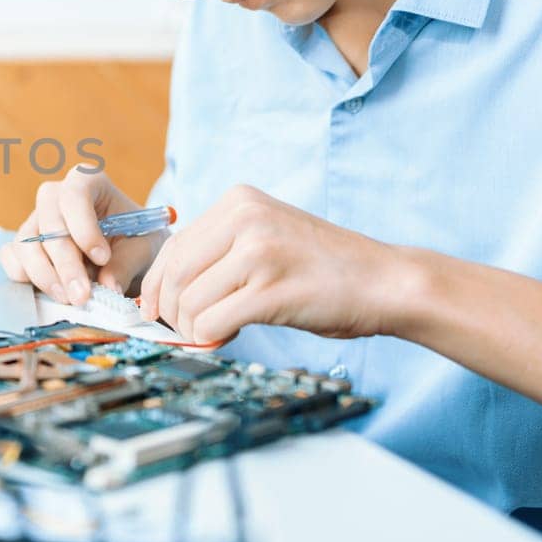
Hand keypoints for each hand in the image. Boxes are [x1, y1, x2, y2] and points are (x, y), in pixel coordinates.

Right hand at [0, 167, 160, 304]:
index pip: (75, 195)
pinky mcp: (22, 245)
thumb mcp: (142, 249)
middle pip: (49, 224)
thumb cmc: (134, 241)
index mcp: (88, 182)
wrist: (124, 253)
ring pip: (26, 244)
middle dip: (65, 263)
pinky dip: (25, 277)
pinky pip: (11, 257)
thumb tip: (107, 287)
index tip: (102, 257)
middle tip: (82, 295)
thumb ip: (126, 264)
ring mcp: (35, 220)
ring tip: (69, 299)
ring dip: (45, 276)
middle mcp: (56, 197)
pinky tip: (49, 291)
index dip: (84, 227)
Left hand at [139, 184, 407, 346]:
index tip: (156, 310)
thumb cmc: (324, 267)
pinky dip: (210, 339)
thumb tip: (164, 287)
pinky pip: (212, 323)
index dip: (156, 285)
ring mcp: (259, 252)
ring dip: (193, 330)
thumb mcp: (266, 236)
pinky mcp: (271, 291)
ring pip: (189, 303)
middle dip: (170, 312)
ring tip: (216, 333)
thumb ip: (220, 250)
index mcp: (239, 201)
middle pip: (174, 275)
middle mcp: (245, 219)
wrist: (386, 281)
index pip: (173, 247)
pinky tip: (230, 337)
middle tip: (183, 331)